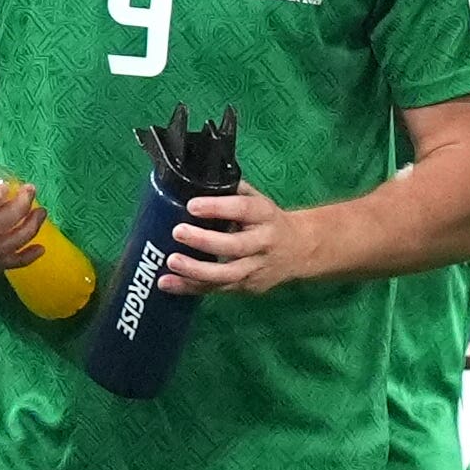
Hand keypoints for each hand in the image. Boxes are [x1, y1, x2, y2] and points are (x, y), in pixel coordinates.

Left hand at [164, 186, 315, 294]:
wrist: (301, 249)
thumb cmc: (269, 220)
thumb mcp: (258, 200)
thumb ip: (232, 192)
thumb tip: (197, 180)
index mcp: (265, 215)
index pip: (244, 209)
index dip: (218, 207)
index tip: (192, 205)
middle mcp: (263, 243)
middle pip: (235, 246)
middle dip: (205, 241)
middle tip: (178, 232)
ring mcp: (256, 269)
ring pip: (227, 275)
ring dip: (196, 271)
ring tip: (171, 263)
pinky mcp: (247, 287)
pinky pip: (217, 289)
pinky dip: (191, 287)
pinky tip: (169, 283)